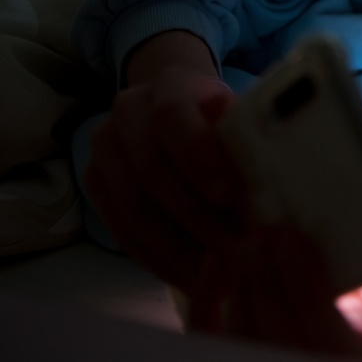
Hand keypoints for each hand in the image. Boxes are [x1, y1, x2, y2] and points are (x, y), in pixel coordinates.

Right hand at [85, 65, 245, 291]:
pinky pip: (123, 232)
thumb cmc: (224, 120)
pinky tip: (195, 277)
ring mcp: (104, 149)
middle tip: (236, 247)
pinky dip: (161, 259)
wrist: (182, 113)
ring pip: (133, 208)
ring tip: (219, 270)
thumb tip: (265, 159)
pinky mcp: (96, 185)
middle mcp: (127, 111)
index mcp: (169, 84)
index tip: (229, 194)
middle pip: (151, 169)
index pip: (171, 115)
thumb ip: (247, 133)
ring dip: (180, 246)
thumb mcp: (241, 114)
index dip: (197, 155)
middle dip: (197, 215)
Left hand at [191, 227, 361, 360]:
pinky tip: (215, 262)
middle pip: (271, 316)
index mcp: (345, 354)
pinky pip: (207, 332)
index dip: (300, 274)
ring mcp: (261, 359)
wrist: (336, 346)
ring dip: (242, 273)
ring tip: (250, 239)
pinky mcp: (229, 354)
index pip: (315, 317)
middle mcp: (299, 360)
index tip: (294, 236)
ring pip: (240, 322)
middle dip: (266, 266)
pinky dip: (205, 295)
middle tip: (266, 228)